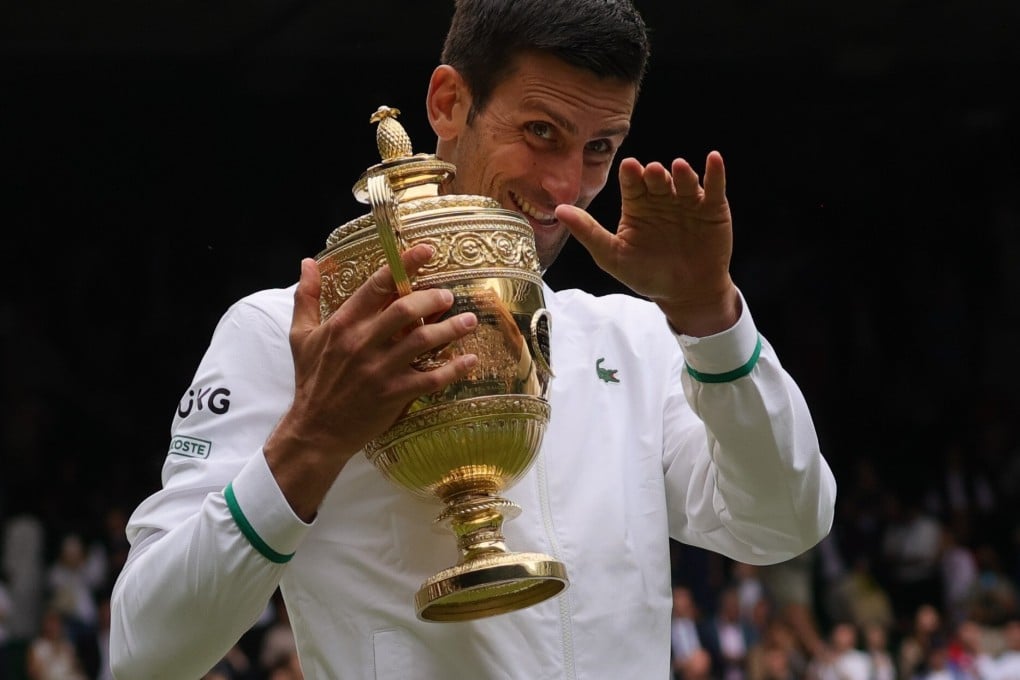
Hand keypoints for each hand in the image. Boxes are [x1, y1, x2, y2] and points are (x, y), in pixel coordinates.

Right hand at [265, 244, 478, 518]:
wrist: (314, 431)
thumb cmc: (311, 381)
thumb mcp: (301, 336)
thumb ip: (306, 297)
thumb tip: (307, 262)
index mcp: (342, 324)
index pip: (376, 285)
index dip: (404, 264)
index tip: (427, 251)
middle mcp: (362, 343)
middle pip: (404, 310)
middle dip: (432, 298)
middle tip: (448, 295)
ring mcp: (379, 370)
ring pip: (422, 341)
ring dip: (450, 328)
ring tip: (468, 321)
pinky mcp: (393, 395)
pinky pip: (431, 378)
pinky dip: (453, 369)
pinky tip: (469, 360)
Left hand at [556, 151, 738, 335]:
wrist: (685, 294)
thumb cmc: (646, 274)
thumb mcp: (613, 256)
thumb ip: (588, 233)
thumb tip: (558, 210)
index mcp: (637, 205)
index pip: (632, 184)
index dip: (631, 176)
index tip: (629, 168)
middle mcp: (661, 198)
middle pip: (658, 180)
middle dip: (655, 174)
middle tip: (652, 171)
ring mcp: (687, 201)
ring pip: (684, 181)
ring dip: (682, 173)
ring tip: (678, 168)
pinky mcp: (712, 207)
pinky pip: (714, 187)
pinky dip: (715, 172)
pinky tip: (713, 159)